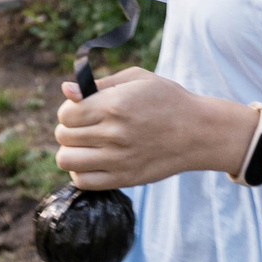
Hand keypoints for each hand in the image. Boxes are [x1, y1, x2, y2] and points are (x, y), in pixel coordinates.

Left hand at [53, 66, 244, 190]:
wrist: (198, 132)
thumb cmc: (166, 99)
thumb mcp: (136, 79)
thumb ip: (98, 84)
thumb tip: (66, 89)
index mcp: (115, 105)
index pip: (66, 113)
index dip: (69, 109)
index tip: (81, 109)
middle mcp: (114, 133)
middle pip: (64, 136)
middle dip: (68, 129)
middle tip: (84, 126)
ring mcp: (119, 159)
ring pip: (67, 160)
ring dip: (70, 151)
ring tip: (84, 145)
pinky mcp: (125, 179)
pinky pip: (83, 182)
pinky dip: (80, 172)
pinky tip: (92, 161)